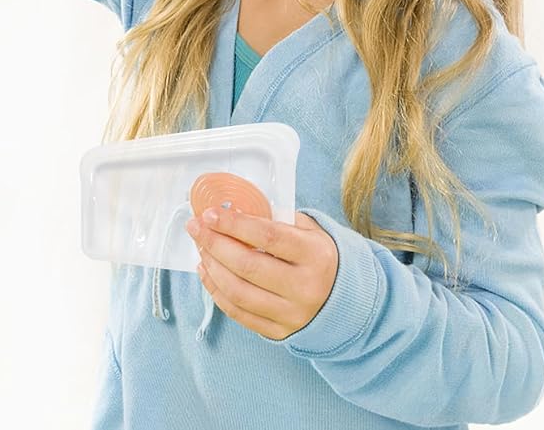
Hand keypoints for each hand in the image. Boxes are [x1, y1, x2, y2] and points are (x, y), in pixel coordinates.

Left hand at [186, 208, 338, 339]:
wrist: (348, 300)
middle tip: (195, 228)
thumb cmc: (320, 257)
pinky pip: (239, 313)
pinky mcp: (280, 332)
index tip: (209, 214)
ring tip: (201, 249)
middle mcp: (306, 287)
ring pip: (239, 292)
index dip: (235, 225)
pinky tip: (207, 272)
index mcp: (315, 255)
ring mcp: (292, 313)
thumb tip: (234, 212)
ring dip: (212, 267)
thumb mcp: (311, 231)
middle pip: (248, 265)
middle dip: (215, 244)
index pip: (268, 236)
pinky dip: (217, 292)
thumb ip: (278, 220)